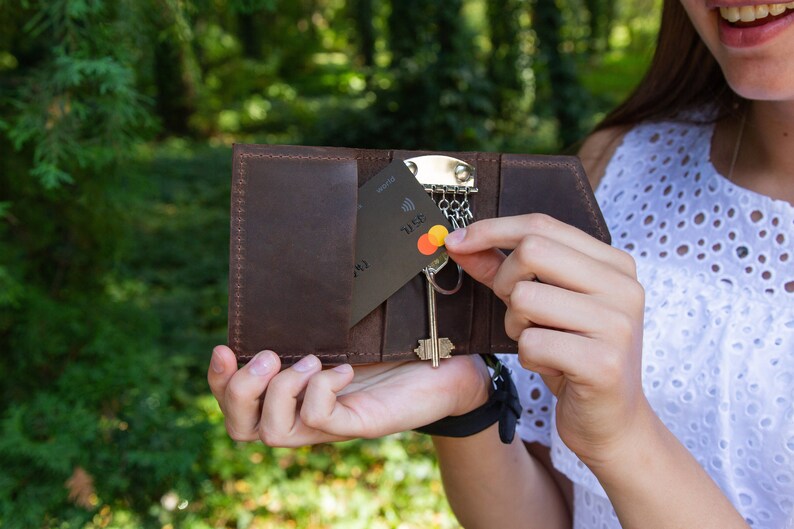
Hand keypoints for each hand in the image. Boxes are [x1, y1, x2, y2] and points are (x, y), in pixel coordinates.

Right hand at [208, 346, 490, 446]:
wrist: (447, 363)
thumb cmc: (391, 342)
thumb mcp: (341, 327)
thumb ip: (308, 318)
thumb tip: (280, 278)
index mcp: (291, 392)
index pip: (234, 403)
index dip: (217, 381)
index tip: (222, 346)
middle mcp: (303, 414)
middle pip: (241, 429)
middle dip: (239, 392)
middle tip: (266, 356)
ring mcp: (330, 424)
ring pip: (274, 433)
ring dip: (281, 392)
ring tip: (312, 360)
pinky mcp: (359, 424)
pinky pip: (321, 420)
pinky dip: (321, 391)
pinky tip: (343, 370)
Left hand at [444, 213, 648, 467]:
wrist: (612, 422)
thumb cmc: (574, 358)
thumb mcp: (544, 307)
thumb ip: (505, 271)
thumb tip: (460, 243)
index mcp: (614, 265)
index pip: (543, 225)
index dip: (492, 230)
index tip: (456, 241)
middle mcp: (623, 287)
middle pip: (533, 251)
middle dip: (505, 282)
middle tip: (517, 312)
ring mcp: (617, 324)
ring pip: (525, 298)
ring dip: (517, 326)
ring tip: (542, 343)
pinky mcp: (604, 363)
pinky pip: (532, 343)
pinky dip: (529, 358)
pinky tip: (553, 368)